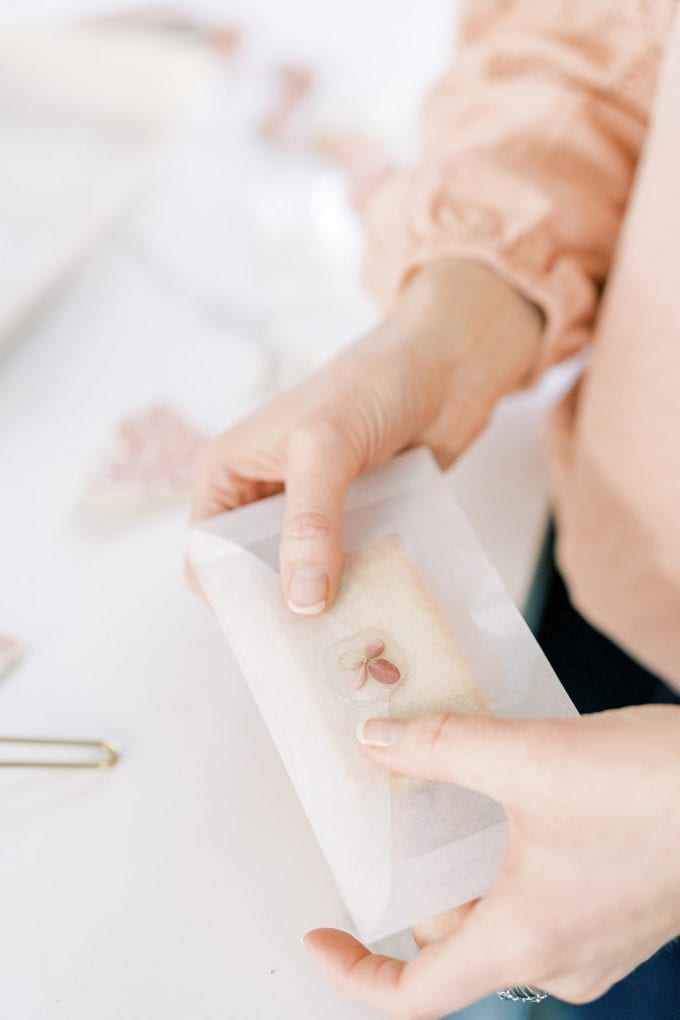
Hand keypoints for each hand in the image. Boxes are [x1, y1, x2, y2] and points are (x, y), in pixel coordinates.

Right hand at [190, 258, 540, 610]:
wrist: (450, 361)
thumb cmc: (375, 381)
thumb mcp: (326, 446)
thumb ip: (311, 521)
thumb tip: (301, 601)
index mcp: (228, 473)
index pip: (209, 555)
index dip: (233, 596)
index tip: (271, 638)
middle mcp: (264, 496)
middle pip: (258, 575)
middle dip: (283, 610)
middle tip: (317, 653)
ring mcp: (313, 512)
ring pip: (306, 578)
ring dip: (328, 606)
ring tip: (353, 643)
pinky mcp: (358, 520)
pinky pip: (350, 569)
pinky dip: (362, 590)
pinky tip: (383, 615)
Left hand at [304, 705, 679, 1018]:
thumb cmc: (662, 793)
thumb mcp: (532, 758)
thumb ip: (443, 748)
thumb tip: (380, 741)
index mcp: (526, 941)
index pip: (415, 995)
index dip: (356, 971)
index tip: (323, 939)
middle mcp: (560, 958)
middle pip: (454, 940)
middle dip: (422, 880)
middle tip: (403, 811)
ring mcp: (595, 940)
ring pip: (499, 915)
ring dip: (470, 863)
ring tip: (459, 794)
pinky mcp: (619, 913)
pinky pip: (541, 900)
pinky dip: (511, 860)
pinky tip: (517, 800)